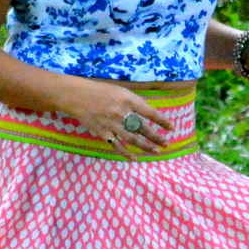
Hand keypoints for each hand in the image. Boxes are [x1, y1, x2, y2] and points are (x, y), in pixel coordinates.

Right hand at [57, 79, 176, 156]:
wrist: (76, 95)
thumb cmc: (100, 91)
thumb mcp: (120, 91)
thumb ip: (134, 102)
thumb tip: (149, 114)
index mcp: (128, 100)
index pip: (150, 112)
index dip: (162, 121)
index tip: (172, 128)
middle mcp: (122, 112)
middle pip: (143, 128)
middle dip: (157, 137)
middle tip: (167, 144)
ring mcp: (112, 124)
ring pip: (133, 139)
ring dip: (146, 146)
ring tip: (156, 152)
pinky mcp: (102, 132)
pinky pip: (116, 146)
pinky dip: (126, 153)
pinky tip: (135, 158)